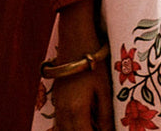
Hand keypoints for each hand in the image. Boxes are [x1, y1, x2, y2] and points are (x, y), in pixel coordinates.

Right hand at [51, 0, 114, 130]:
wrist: (74, 38)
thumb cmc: (93, 61)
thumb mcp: (104, 88)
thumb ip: (105, 115)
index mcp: (76, 112)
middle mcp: (62, 114)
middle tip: (101, 128)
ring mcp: (57, 107)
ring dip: (78, 130)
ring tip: (93, 125)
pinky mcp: (56, 100)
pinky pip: (58, 124)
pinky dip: (68, 128)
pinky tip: (81, 123)